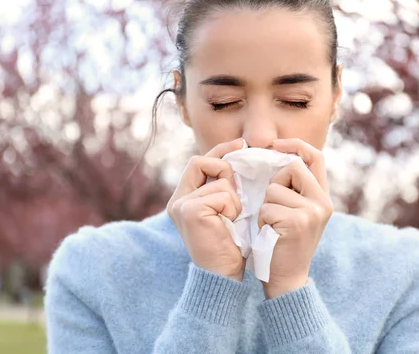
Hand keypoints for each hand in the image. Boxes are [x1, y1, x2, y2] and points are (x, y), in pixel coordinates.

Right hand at [167, 139, 245, 281]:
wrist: (223, 275)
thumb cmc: (230, 244)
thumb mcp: (227, 208)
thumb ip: (223, 186)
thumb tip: (237, 155)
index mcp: (184, 198)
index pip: (199, 162)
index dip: (220, 151)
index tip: (240, 145)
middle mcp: (178, 200)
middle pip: (200, 161)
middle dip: (225, 167)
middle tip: (237, 187)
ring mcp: (181, 205)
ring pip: (218, 181)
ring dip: (234, 198)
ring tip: (232, 218)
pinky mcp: (190, 211)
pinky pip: (222, 194)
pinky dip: (232, 207)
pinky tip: (229, 223)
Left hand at [258, 138, 332, 297]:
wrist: (285, 279)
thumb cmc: (283, 243)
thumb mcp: (297, 213)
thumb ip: (296, 189)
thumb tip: (279, 157)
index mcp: (323, 197)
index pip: (315, 156)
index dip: (295, 144)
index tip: (275, 145)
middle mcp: (322, 202)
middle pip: (292, 167)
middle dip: (274, 183)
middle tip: (273, 206)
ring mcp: (312, 211)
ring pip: (274, 188)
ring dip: (265, 206)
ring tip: (271, 224)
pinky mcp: (297, 222)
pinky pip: (267, 207)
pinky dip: (262, 219)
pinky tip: (269, 233)